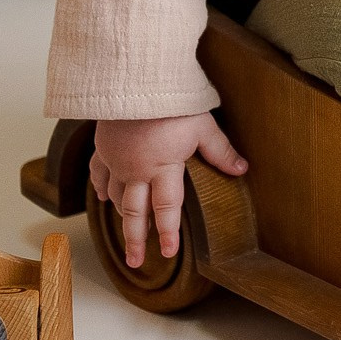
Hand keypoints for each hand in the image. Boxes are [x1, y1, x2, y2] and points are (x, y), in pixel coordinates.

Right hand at [88, 112, 247, 268]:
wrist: (134, 78)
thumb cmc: (170, 100)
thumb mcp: (202, 125)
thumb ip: (220, 151)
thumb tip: (241, 169)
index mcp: (162, 168)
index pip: (166, 208)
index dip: (168, 233)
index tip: (169, 253)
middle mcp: (135, 170)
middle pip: (134, 212)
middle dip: (135, 239)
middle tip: (135, 261)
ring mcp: (116, 159)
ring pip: (114, 195)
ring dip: (119, 216)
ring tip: (124, 234)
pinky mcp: (103, 145)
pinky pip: (98, 172)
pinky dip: (100, 187)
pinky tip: (102, 196)